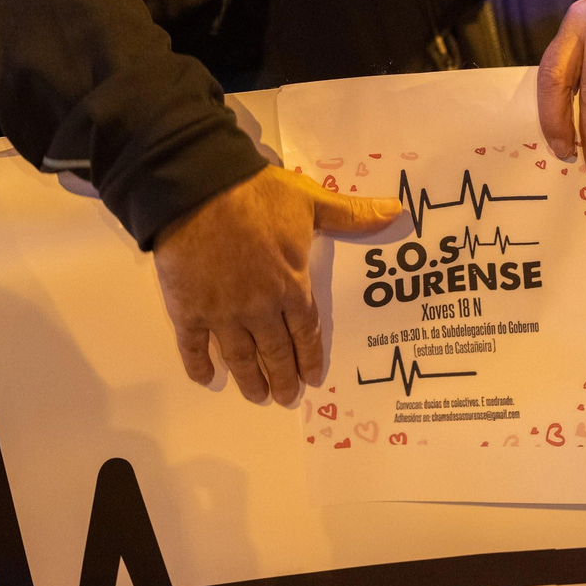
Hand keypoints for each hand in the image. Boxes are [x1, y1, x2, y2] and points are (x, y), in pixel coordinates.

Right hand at [153, 166, 402, 404]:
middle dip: (283, 378)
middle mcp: (260, 309)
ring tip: (257, 396)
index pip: (306, 332)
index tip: (313, 378)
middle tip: (286, 397)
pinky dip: (199, 365)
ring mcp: (222, 313)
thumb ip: (352, 215)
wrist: (199, 188)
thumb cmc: (259, 195)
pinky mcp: (187, 309)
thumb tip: (398, 211)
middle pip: (275, 353)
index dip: (310, 357)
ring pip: (239, 357)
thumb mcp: (312, 201)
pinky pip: (194, 346)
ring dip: (249, 380)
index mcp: (292, 286)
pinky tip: (207, 378)